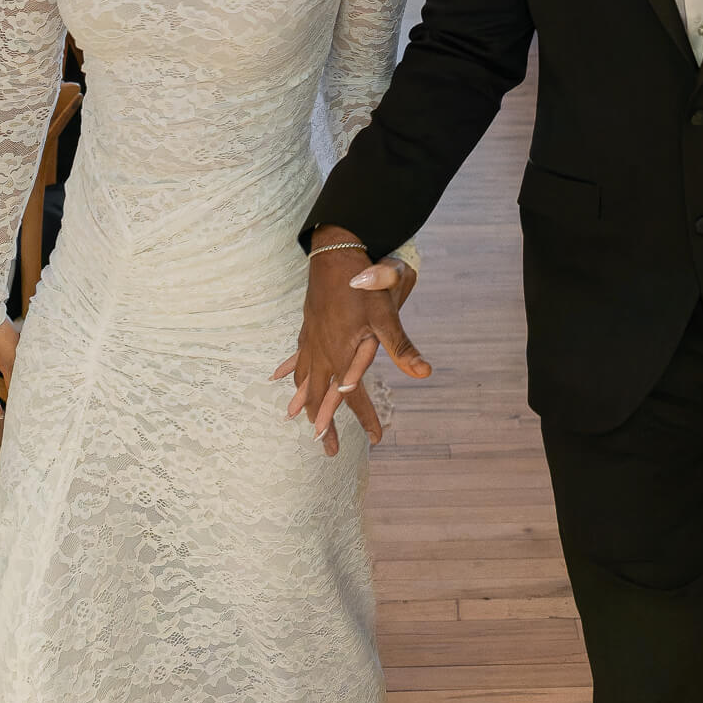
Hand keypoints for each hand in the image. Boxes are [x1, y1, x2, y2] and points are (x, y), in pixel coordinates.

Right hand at [275, 233, 430, 456]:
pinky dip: (291, 373)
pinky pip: (296, 359)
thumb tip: (424, 372)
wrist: (333, 252)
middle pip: (319, 398)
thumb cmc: (362, 282)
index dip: (366, 418)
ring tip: (297, 418)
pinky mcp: (307, 328)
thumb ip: (401, 347)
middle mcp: (321, 352)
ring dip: (303, 403)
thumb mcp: (386, 315)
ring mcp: (310, 340)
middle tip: (329, 450)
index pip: (353, 396)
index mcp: (340, 354)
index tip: (377, 439)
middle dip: (325, 425)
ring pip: (303, 381)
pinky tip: (278, 378)